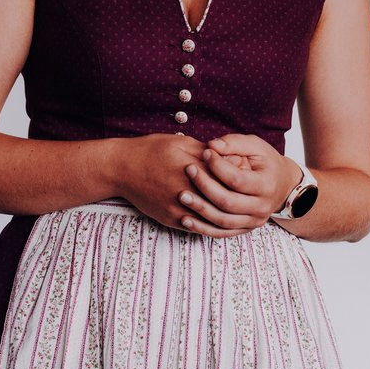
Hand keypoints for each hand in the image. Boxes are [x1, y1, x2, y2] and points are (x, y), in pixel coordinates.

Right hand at [117, 134, 253, 236]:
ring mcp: (177, 208)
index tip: (247, 173)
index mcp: (191, 169)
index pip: (224, 176)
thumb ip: (205, 151)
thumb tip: (230, 156)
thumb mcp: (180, 142)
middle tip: (246, 193)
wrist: (122, 169)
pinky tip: (217, 217)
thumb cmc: (151, 150)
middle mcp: (185, 191)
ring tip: (236, 208)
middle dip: (234, 196)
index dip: (237, 175)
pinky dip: (208, 223)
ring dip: (224, 214)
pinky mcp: (169, 219)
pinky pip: (195, 226)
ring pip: (210, 217)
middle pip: (219, 198)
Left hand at [175, 134, 302, 236]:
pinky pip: (221, 233)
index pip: (237, 179)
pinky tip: (185, 219)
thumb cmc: (265, 162)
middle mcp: (261, 207)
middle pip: (228, 202)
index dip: (218, 166)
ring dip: (199, 209)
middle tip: (188, 170)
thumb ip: (234, 143)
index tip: (204, 152)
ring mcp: (253, 221)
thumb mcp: (255, 146)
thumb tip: (211, 145)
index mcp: (266, 185)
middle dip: (204, 186)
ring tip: (181, 195)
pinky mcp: (244, 229)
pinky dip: (202, 228)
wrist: (282, 185)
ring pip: (222, 221)